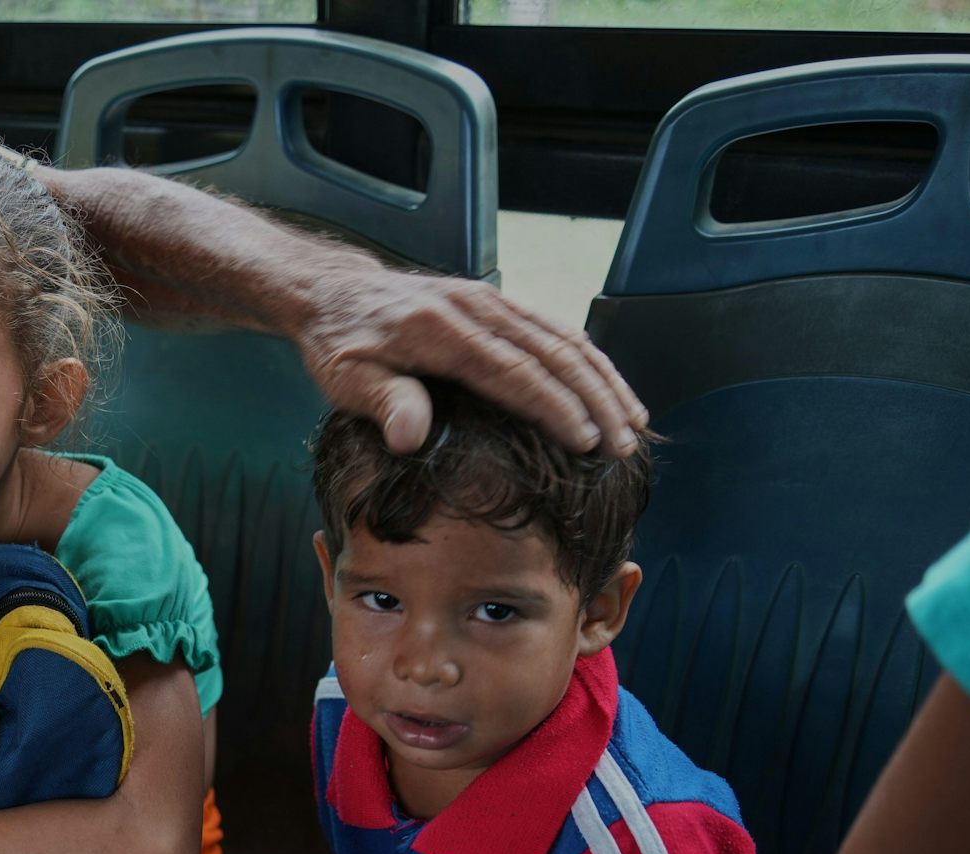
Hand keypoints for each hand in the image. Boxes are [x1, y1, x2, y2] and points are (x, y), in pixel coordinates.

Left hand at [295, 269, 645, 456]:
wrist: (335, 292)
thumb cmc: (341, 343)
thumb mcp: (347, 379)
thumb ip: (384, 403)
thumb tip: (411, 436)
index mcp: (443, 331)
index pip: (515, 373)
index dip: (555, 409)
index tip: (587, 442)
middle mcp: (477, 308)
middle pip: (553, 354)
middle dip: (597, 400)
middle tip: (625, 445)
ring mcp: (491, 301)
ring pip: (564, 338)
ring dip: (603, 380)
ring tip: (634, 422)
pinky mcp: (496, 303)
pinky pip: (554, 329)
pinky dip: (588, 360)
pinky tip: (608, 388)